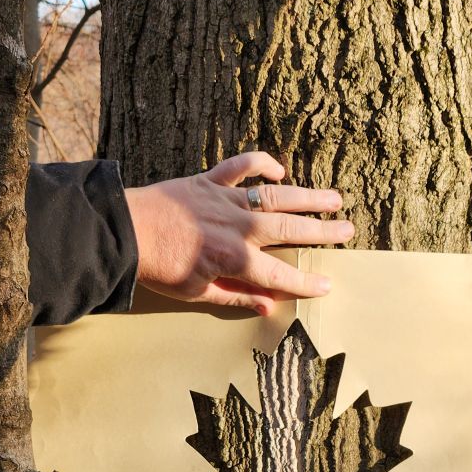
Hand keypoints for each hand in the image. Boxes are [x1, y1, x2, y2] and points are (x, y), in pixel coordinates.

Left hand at [124, 150, 352, 315]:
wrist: (123, 231)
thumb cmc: (157, 267)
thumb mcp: (196, 292)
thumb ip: (235, 297)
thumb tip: (267, 307)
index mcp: (234, 258)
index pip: (280, 274)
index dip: (305, 282)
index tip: (327, 285)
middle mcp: (237, 227)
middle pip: (289, 229)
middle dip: (322, 231)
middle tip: (348, 231)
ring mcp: (225, 199)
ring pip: (275, 196)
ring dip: (307, 197)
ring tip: (335, 199)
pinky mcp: (208, 180)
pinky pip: (240, 166)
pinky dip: (260, 164)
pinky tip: (279, 170)